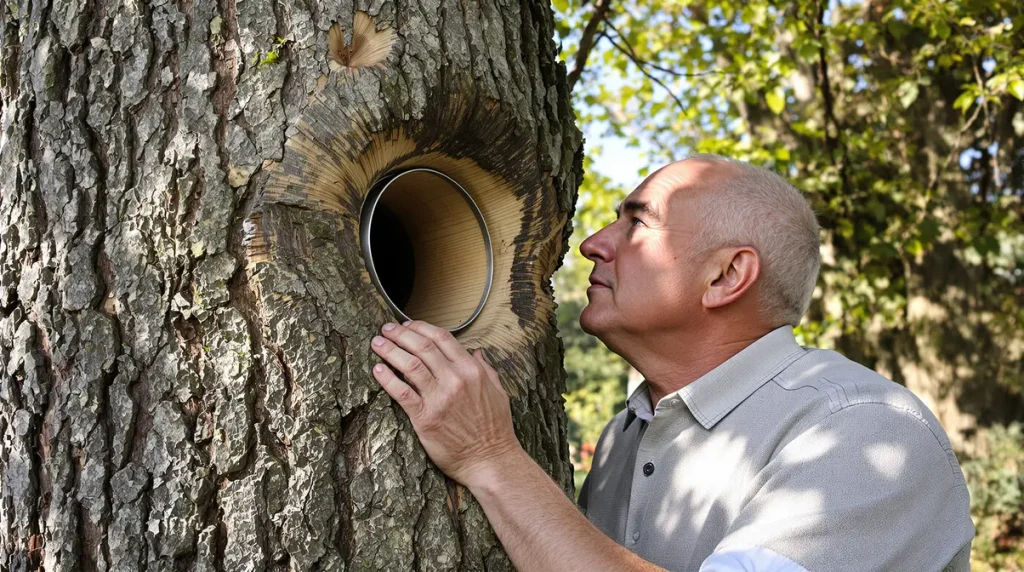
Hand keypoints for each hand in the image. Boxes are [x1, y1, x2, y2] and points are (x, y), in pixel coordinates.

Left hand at [369, 320, 522, 487]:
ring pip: (410, 365)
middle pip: (422, 346)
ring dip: (390, 350)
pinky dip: (387, 379)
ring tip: (377, 343)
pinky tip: (378, 370)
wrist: (490, 460)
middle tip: (386, 328)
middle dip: (400, 334)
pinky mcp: (425, 418)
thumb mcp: (498, 393)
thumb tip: (477, 353)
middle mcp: (455, 379)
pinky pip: (401, 392)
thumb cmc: (495, 429)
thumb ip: (486, 370)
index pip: (442, 338)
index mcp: (472, 370)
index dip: (421, 327)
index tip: (407, 325)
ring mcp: (439, 398)